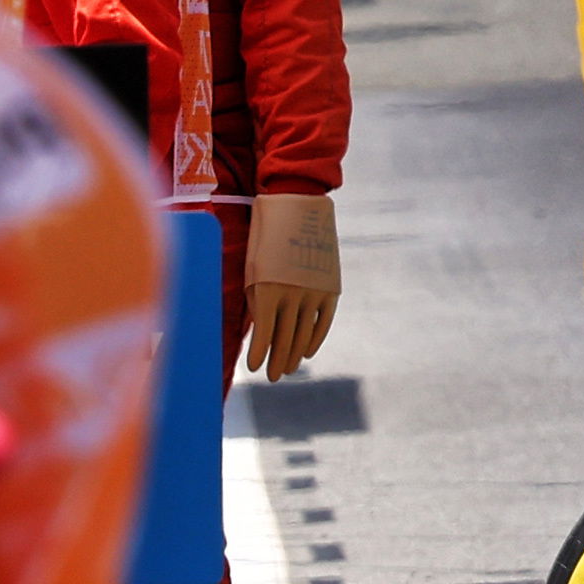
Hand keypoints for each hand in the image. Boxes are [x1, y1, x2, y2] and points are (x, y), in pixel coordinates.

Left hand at [240, 194, 341, 379]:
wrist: (299, 206)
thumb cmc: (265, 236)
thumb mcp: (253, 268)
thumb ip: (256, 299)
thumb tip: (257, 330)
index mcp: (268, 289)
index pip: (263, 333)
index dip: (259, 353)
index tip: (254, 368)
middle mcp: (293, 293)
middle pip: (285, 338)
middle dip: (277, 360)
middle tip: (272, 377)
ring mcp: (315, 291)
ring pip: (305, 333)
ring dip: (295, 353)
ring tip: (288, 368)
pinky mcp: (330, 286)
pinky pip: (323, 320)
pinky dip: (316, 337)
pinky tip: (308, 352)